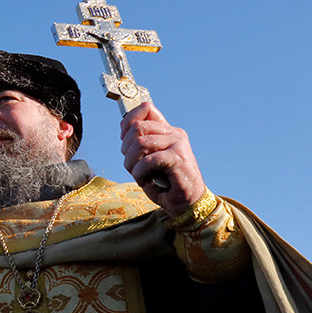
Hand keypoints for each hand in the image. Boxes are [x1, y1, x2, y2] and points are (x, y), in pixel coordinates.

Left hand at [119, 102, 205, 216]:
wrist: (187, 203)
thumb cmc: (165, 183)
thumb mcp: (148, 160)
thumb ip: (140, 144)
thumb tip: (124, 131)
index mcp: (167, 131)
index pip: (146, 108)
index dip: (128, 122)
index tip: (125, 143)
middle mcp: (174, 133)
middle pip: (137, 127)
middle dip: (126, 149)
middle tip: (132, 166)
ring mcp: (178, 145)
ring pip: (140, 143)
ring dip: (131, 163)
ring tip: (138, 174)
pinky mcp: (178, 159)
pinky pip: (149, 160)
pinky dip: (140, 172)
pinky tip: (144, 180)